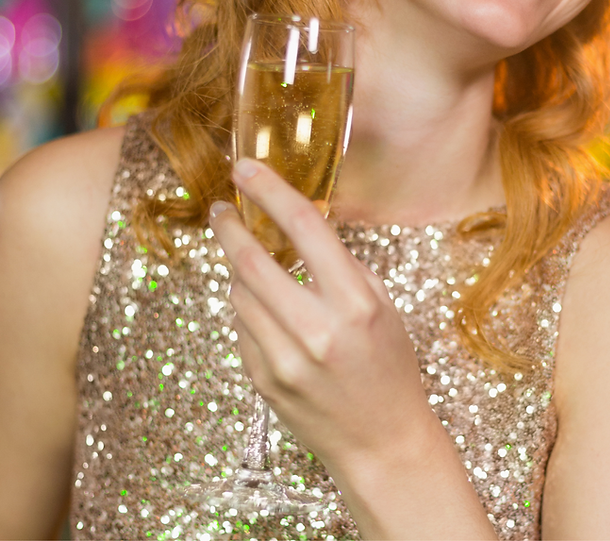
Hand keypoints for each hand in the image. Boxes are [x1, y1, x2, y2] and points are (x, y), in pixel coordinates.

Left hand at [208, 158, 436, 475]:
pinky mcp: (264, 381)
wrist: (382, 441)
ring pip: (239, 294)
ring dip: (241, 273)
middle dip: (229, 227)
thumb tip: (297, 228)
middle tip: (221, 210)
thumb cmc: (389, 368)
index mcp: (355, 302)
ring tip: (256, 270)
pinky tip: (270, 317)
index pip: (302, 226)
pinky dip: (249, 312)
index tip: (246, 168)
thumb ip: (341, 267)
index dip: (269, 189)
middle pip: (251, 259)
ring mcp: (285, 359)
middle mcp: (317, 329)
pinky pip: (241, 328)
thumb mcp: (382, 308)